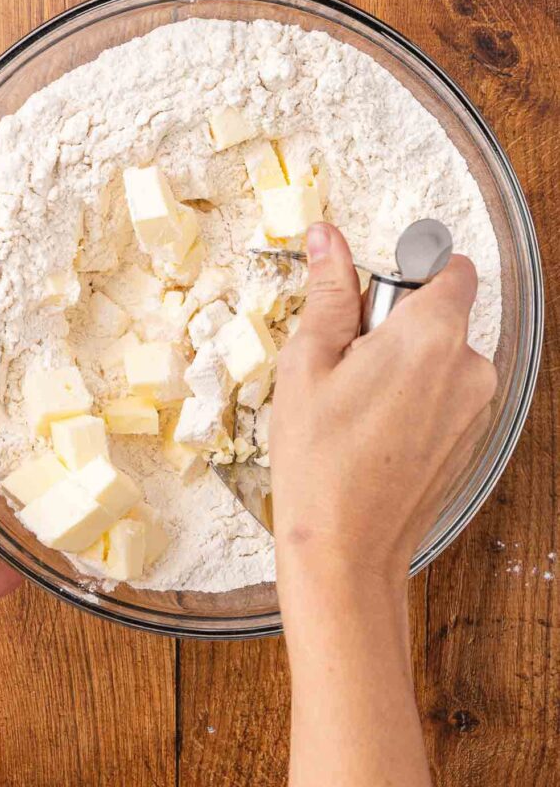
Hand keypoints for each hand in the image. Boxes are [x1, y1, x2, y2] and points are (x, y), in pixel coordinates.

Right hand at [271, 223, 497, 786]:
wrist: (345, 549)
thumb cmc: (318, 456)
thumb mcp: (309, 361)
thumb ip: (330, 291)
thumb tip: (328, 236)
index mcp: (432, 335)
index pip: (450, 268)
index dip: (411, 271)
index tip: (373, 299)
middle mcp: (470, 366)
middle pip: (443, 314)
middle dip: (399, 324)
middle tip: (348, 365)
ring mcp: (477, 408)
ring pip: (443, 357)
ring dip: (407, 364)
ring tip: (358, 405)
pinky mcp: (472, 439)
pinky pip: (447, 394)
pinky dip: (418, 398)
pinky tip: (377, 432)